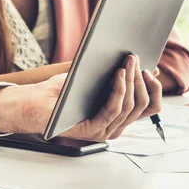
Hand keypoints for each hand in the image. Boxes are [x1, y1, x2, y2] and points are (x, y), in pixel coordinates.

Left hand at [0, 55, 161, 140]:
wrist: (34, 103)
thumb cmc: (61, 91)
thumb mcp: (93, 80)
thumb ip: (116, 76)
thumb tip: (139, 63)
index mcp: (117, 118)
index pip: (148, 108)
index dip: (154, 88)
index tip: (150, 68)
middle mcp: (114, 127)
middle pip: (141, 105)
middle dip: (141, 79)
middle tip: (136, 58)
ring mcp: (104, 131)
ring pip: (130, 106)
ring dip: (132, 81)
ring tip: (129, 61)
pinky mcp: (92, 130)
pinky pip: (114, 109)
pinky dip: (119, 90)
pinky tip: (118, 74)